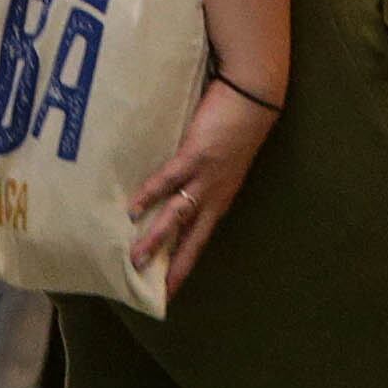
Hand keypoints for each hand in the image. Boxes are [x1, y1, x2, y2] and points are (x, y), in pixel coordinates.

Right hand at [129, 75, 280, 284]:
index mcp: (220, 198)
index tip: (171, 290)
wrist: (254, 96)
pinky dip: (150, 195)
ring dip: (156, 239)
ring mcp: (206, 177)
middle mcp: (215, 195)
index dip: (185, 263)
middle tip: (156, 291)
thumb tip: (176, 188)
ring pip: (178, 217)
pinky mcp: (196, 155)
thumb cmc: (236, 124)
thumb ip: (201, 177)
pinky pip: (169, 180)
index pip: (201, 239)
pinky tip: (133, 210)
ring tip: (136, 259)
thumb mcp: (221, 161)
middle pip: (192, 238)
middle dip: (174, 265)